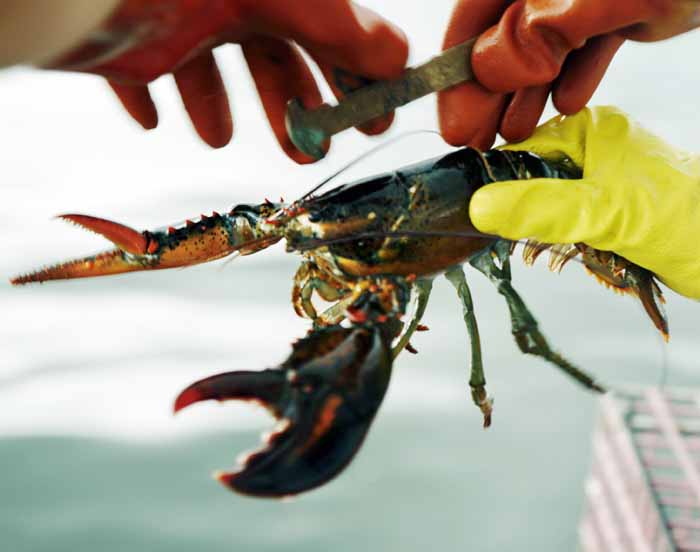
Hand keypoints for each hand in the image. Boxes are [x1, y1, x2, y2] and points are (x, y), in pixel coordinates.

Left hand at [48, 0, 407, 159]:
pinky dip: (148, 102)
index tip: (372, 120)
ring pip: (207, 72)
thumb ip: (337, 26)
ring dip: (222, 111)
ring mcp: (175, 21)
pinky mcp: (127, 46)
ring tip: (223, 139)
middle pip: (273, 57)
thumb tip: (397, 57)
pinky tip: (153, 122)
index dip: (357, 76)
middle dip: (294, 107)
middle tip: (309, 152)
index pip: (331, 30)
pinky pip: (138, 78)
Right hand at [438, 0, 699, 149]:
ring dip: (527, 95)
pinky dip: (575, 78)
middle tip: (475, 141)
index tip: (452, 118)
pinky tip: (567, 106)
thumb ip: (543, 30)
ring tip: (514, 137)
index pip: (475, 12)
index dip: (458, 69)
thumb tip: (494, 65)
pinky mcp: (621, 8)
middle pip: (505, 38)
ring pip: (543, 48)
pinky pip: (586, 47)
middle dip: (489, 93)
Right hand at [469, 106, 699, 298]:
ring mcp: (598, 176)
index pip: (516, 150)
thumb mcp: (601, 212)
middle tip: (532, 239)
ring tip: (561, 247)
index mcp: (586, 127)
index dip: (494, 184)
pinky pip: (563, 219)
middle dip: (522, 213)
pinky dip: (561, 239)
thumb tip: (479, 206)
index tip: (483, 217)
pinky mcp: (605, 203)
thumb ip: (539, 207)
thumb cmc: (680, 220)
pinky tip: (575, 251)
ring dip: (543, 231)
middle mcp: (590, 146)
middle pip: (525, 178)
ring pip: (542, 203)